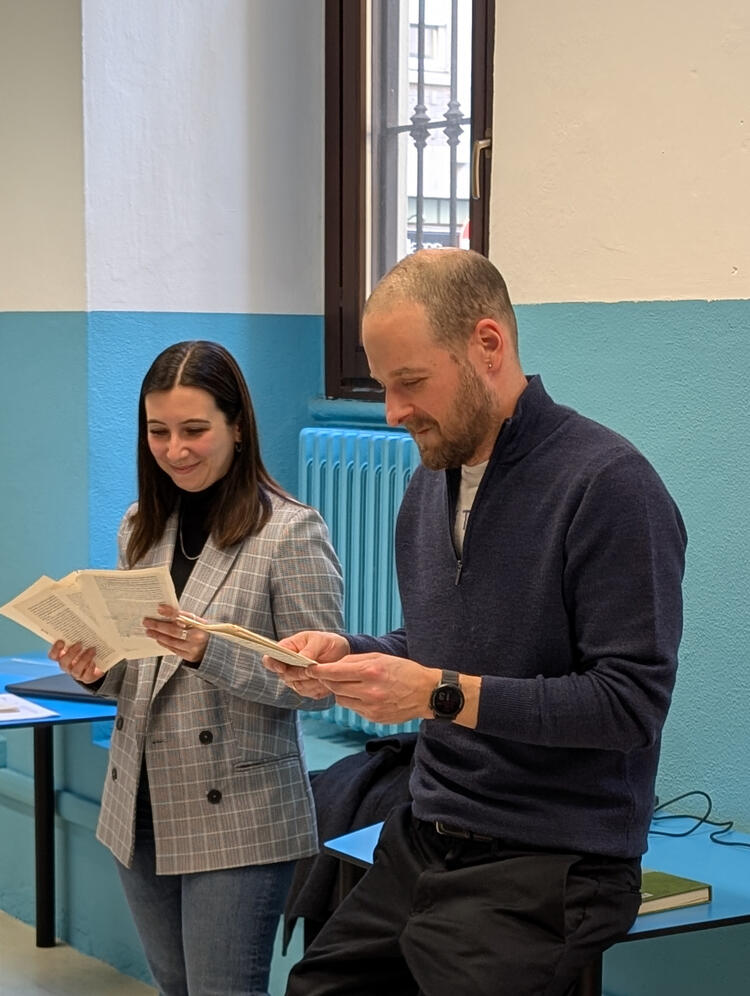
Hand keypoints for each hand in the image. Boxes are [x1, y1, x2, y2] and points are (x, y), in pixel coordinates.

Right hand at [48, 640, 102, 683]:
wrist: (97, 664)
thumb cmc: (85, 651)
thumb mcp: (80, 644)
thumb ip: (77, 638)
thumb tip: (82, 624)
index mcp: (62, 657)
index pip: (53, 655)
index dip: (55, 649)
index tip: (61, 641)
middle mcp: (67, 666)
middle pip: (63, 662)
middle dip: (71, 653)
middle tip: (80, 644)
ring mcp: (75, 673)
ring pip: (75, 669)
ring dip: (84, 659)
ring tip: (92, 650)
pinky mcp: (86, 678)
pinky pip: (86, 675)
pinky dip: (91, 667)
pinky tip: (95, 661)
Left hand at [142, 604, 207, 664]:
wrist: (214, 650)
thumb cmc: (205, 633)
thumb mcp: (199, 623)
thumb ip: (186, 618)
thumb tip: (168, 612)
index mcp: (200, 625)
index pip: (183, 617)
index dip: (170, 612)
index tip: (160, 608)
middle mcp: (197, 637)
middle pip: (174, 630)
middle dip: (159, 626)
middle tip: (147, 622)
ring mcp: (193, 648)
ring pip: (172, 641)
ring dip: (158, 635)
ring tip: (149, 631)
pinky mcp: (189, 656)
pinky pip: (173, 649)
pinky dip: (164, 643)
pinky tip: (158, 639)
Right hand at [262, 630, 349, 698]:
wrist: (340, 653)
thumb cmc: (326, 642)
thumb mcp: (319, 640)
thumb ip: (309, 650)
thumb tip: (302, 659)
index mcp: (285, 650)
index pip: (269, 660)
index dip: (273, 665)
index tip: (282, 668)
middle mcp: (287, 668)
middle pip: (285, 676)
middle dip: (300, 673)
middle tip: (314, 667)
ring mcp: (296, 680)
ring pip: (298, 687)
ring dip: (312, 681)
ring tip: (324, 671)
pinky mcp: (307, 690)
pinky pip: (310, 693)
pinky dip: (320, 687)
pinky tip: (327, 678)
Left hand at [307, 653, 440, 724]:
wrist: (426, 693)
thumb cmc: (404, 670)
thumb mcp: (380, 657)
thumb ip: (355, 661)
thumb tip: (333, 665)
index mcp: (371, 671)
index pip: (335, 672)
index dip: (318, 670)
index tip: (309, 668)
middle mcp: (369, 691)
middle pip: (335, 687)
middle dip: (327, 680)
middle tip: (324, 674)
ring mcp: (371, 707)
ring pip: (341, 699)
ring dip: (340, 691)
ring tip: (350, 684)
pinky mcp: (373, 718)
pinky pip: (353, 708)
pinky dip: (353, 700)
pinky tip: (364, 694)